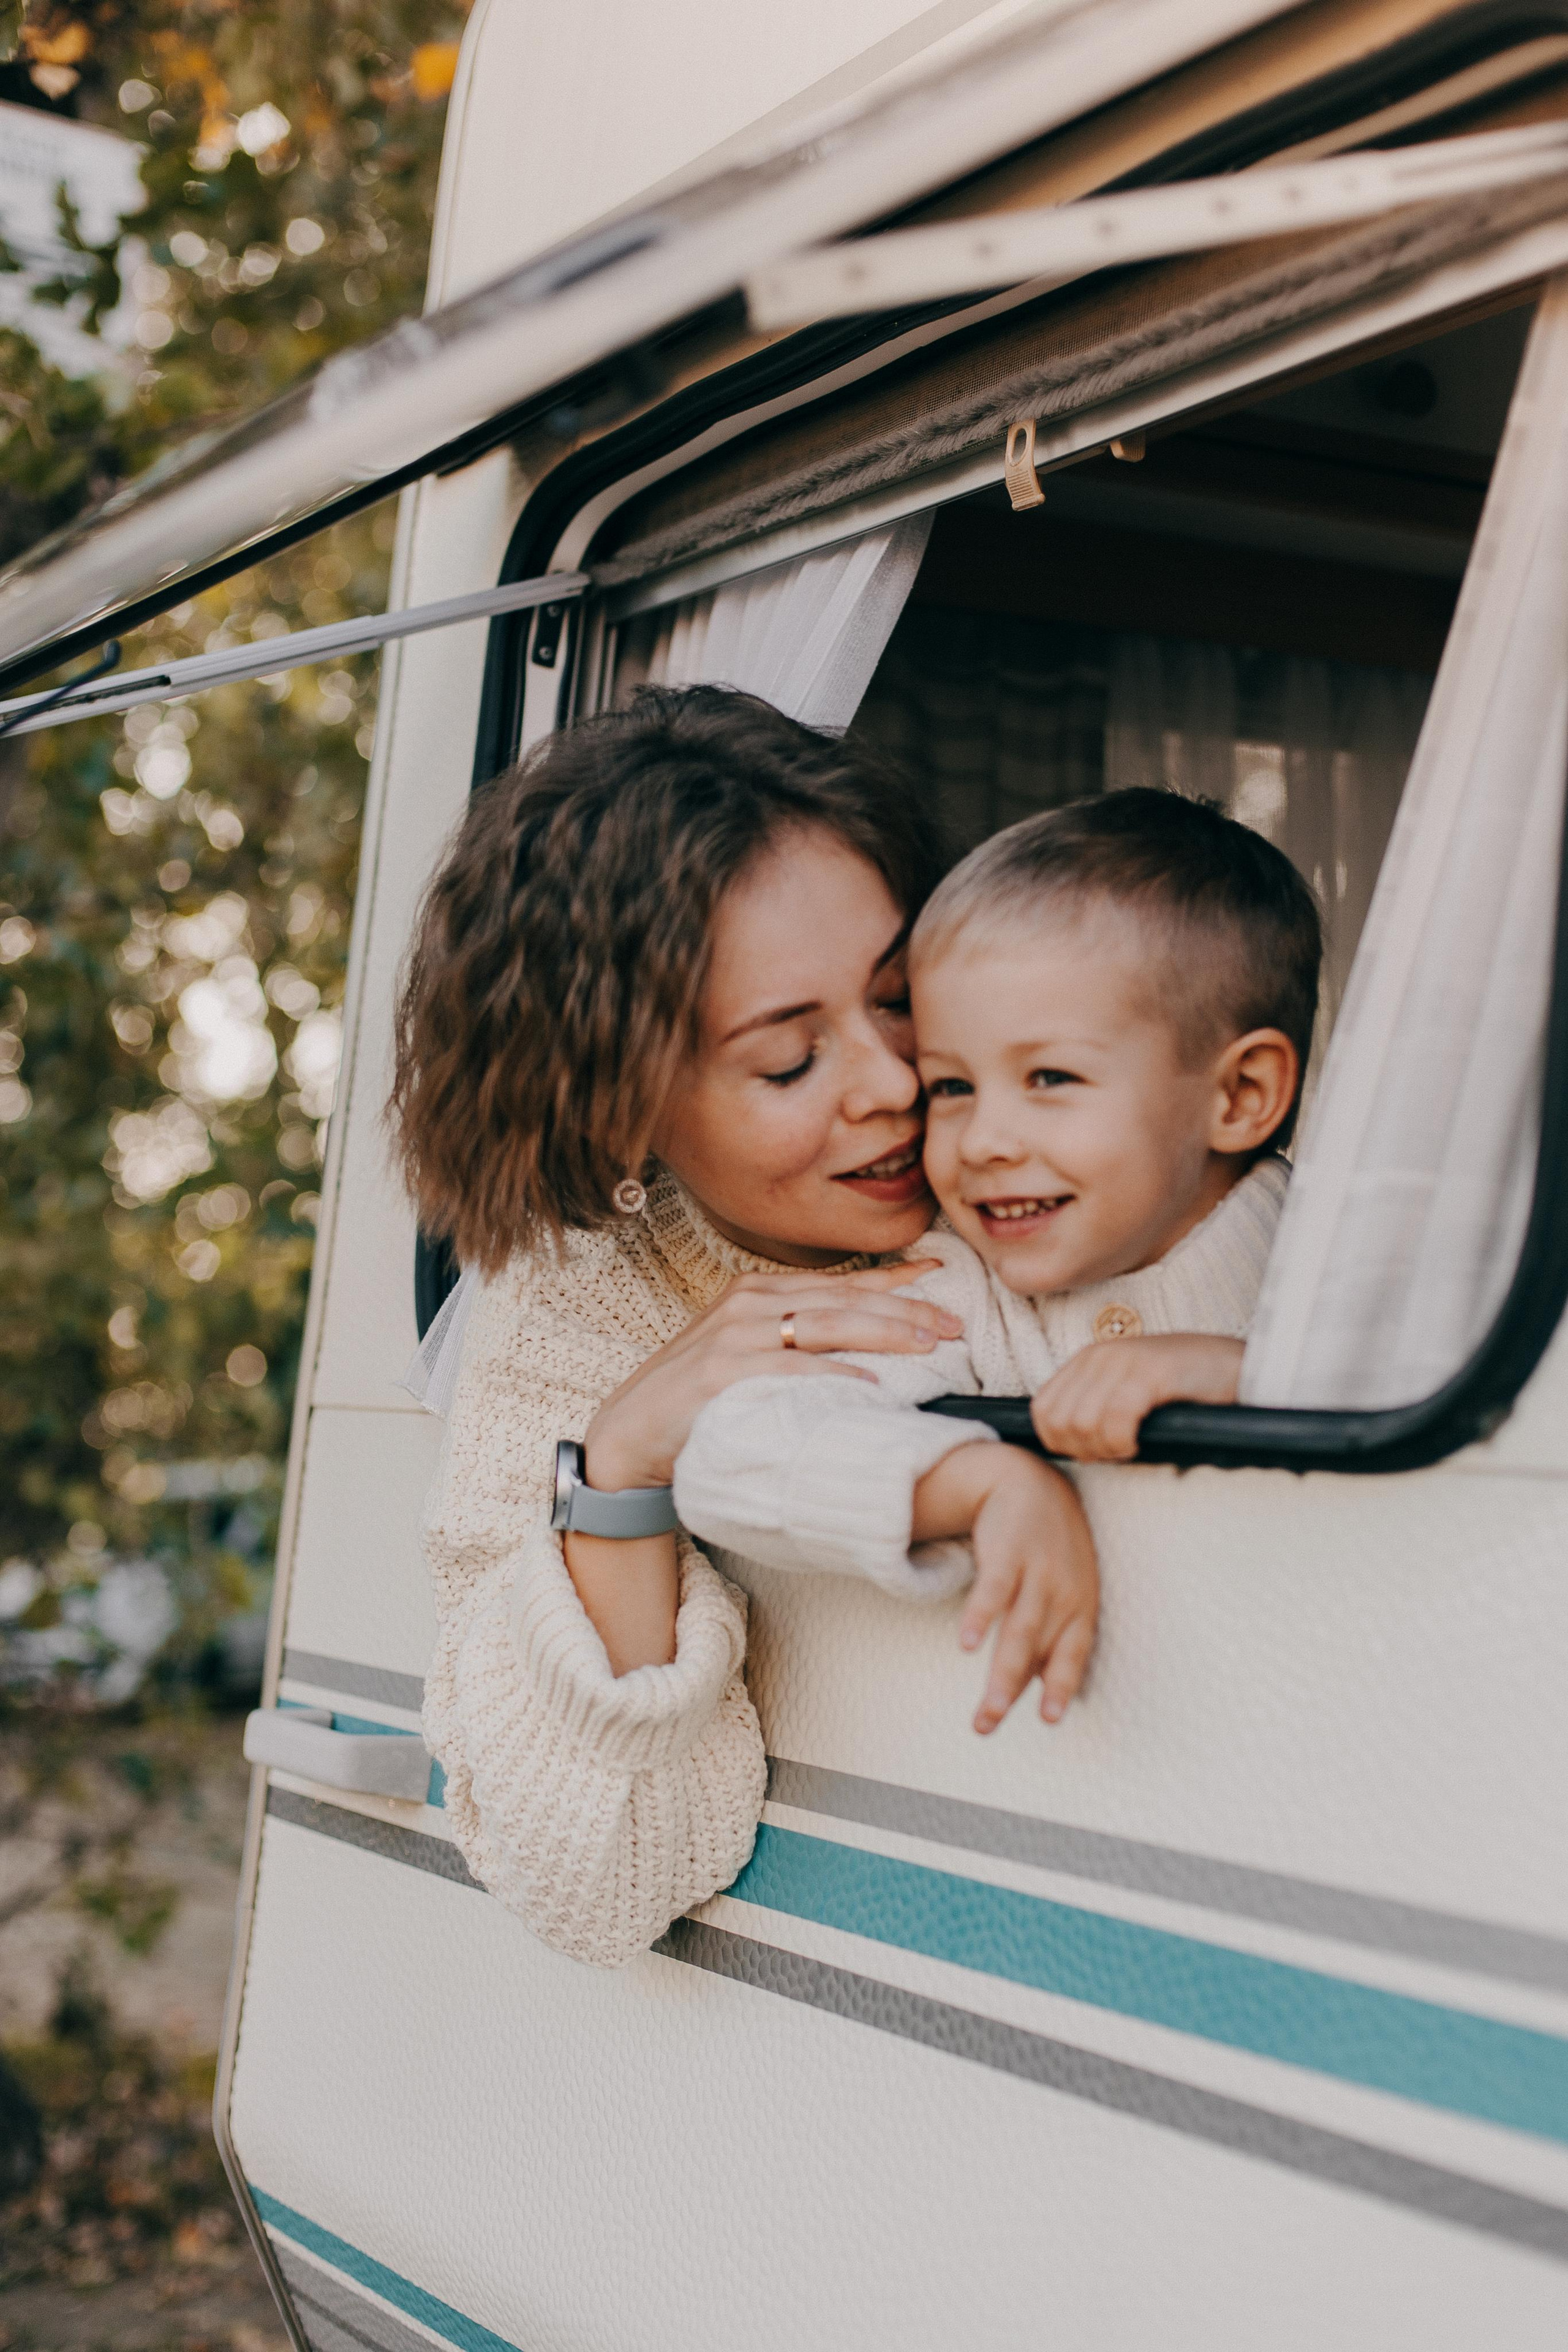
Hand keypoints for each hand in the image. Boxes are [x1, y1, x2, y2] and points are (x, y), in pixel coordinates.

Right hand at [584, 1262, 962, 1490]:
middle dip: (905, 1308)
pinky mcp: (723, 1373)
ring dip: (884, 1332)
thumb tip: (867, 1347)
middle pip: (843, 1300)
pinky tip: (871, 1381)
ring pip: (826, 1325)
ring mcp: (733, 1336)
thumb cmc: (697, 1400)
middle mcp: (747, 1304)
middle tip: (953, 1323)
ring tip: (929, 1343)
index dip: (894, 1278)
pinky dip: (835, 1373)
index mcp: (755, 1291)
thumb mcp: (746, 1353)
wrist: (629, 1436)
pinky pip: (793, 1370)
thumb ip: (796, 1340)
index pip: (839, 1282)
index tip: (941, 1276)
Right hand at [915, 1444, 1097, 1732]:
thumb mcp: (1064, 1587)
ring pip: (1019, 1631)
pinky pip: (994, 1589)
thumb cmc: (1050, 1547)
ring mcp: (1038, 1572)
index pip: (1072, 1654)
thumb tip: (1043, 1688)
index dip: (1061, 1686)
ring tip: (987, 1711)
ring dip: (1002, 1675)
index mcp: (1080, 1606)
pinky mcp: (1009, 1551)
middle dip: (1013, 1691)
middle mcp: (1063, 1593)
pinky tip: (966, 1643)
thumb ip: (1053, 1635)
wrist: (1030, 1481)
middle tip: (989, 1724)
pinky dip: (980, 1617)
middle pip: (1037, 1649)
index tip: (1049, 1719)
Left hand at [1031, 1334, 1244, 1461]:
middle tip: (1115, 1452)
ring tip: (1129, 1447)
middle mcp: (1099, 1356)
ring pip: (1081, 1423)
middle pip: (1058, 1421)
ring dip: (1104, 1448)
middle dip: (1082, 1448)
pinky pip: (1114, 1421)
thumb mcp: (1129, 1390)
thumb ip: (1096, 1407)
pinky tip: (1139, 1443)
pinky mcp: (1151, 1373)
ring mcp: (1124, 1361)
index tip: (1095, 1452)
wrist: (1238, 1368)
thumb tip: (1067, 1447)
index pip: (1042, 1410)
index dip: (1062, 1442)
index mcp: (1088, 1360)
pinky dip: (1122, 1442)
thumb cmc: (1186, 1390)